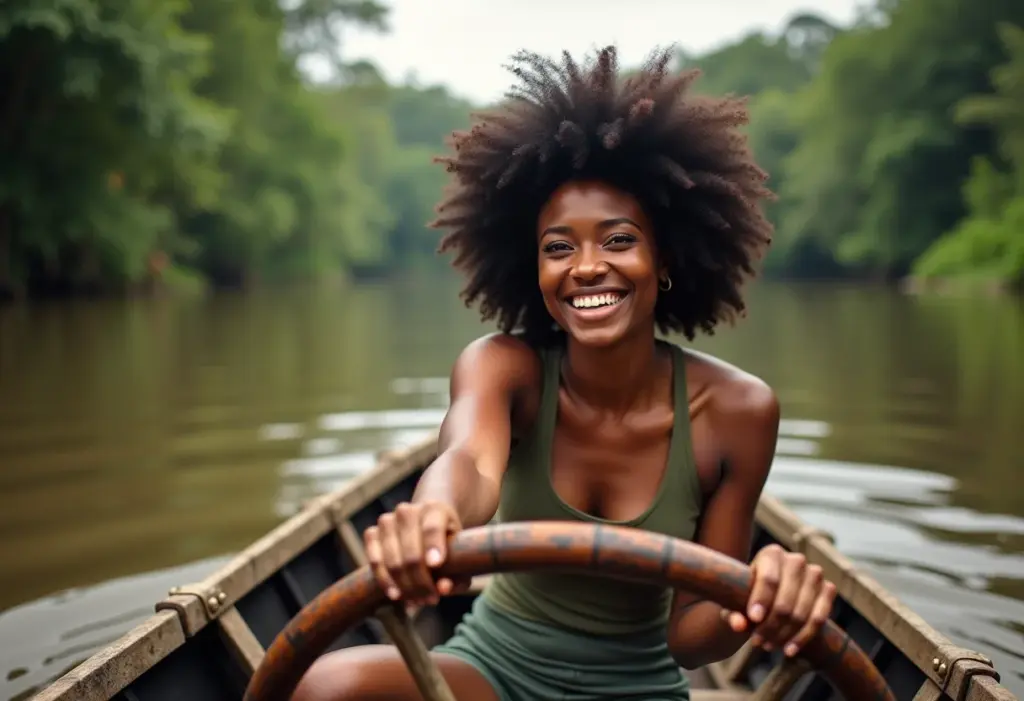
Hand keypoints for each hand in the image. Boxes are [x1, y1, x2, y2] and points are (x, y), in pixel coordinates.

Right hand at [363, 500, 467, 606]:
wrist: (425, 525)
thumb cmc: (447, 545)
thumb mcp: (460, 557)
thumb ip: (457, 576)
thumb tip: (442, 589)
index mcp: (435, 509)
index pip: (432, 527)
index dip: (433, 546)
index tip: (436, 565)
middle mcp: (408, 511)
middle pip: (411, 551)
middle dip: (420, 581)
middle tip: (431, 599)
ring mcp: (387, 520)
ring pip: (392, 559)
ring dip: (404, 585)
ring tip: (417, 601)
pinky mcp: (372, 533)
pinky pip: (374, 560)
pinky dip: (384, 580)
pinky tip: (396, 594)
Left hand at [721, 544, 836, 657]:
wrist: (771, 597)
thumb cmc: (748, 596)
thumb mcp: (735, 602)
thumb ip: (732, 612)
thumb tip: (737, 625)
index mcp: (772, 554)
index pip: (769, 579)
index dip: (761, 600)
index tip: (753, 619)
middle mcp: (796, 560)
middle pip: (785, 600)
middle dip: (771, 625)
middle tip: (758, 642)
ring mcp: (815, 574)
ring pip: (801, 612)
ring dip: (785, 634)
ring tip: (768, 646)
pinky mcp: (828, 589)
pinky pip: (819, 619)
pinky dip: (803, 637)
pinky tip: (789, 649)